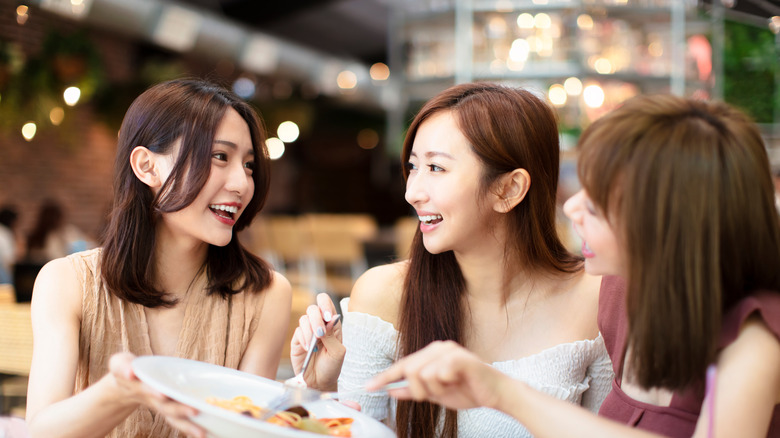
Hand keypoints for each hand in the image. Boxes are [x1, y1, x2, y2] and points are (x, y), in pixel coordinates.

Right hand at [108, 352, 206, 437]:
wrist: (125, 385)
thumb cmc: (126, 370)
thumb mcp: (120, 364)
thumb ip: (123, 366)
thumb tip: (130, 372)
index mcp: (139, 385)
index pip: (146, 388)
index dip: (153, 391)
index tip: (162, 395)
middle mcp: (152, 398)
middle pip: (165, 407)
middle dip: (179, 409)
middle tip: (194, 411)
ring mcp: (160, 405)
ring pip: (174, 416)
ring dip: (187, 424)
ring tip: (202, 432)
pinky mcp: (167, 407)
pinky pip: (179, 419)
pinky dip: (190, 427)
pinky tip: (204, 433)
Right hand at [290, 293, 344, 390]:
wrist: (320, 382)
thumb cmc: (332, 367)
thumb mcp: (337, 352)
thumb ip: (332, 336)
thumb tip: (329, 319)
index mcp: (332, 325)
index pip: (327, 304)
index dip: (325, 304)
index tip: (327, 316)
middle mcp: (319, 325)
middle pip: (313, 308)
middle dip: (316, 319)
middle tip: (320, 334)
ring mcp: (307, 332)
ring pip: (304, 319)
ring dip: (310, 330)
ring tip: (314, 345)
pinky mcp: (297, 340)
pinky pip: (297, 331)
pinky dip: (303, 339)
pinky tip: (309, 349)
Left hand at [365, 341, 508, 410]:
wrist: (498, 394)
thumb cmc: (469, 391)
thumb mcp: (435, 394)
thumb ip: (413, 391)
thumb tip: (391, 390)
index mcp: (432, 353)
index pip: (402, 365)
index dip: (384, 377)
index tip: (368, 387)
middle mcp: (439, 347)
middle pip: (409, 370)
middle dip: (417, 390)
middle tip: (433, 395)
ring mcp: (449, 351)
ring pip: (422, 374)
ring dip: (434, 390)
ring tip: (450, 388)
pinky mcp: (460, 358)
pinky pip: (438, 374)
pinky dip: (444, 385)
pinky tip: (457, 383)